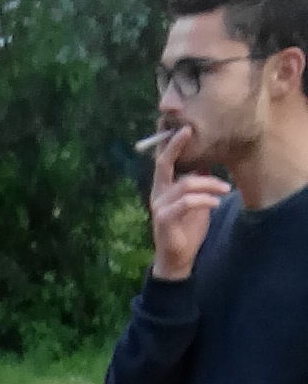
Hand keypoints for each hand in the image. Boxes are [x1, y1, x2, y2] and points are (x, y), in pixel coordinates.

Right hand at [149, 124, 230, 280]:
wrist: (177, 258)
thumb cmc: (186, 228)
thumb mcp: (195, 200)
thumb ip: (197, 182)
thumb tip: (208, 160)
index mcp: (163, 187)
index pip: (163, 161)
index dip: (169, 143)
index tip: (181, 125)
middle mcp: (157, 193)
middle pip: (163, 164)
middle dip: (175, 146)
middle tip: (189, 130)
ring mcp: (159, 206)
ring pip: (185, 184)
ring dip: (210, 183)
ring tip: (226, 188)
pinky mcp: (164, 219)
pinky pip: (187, 202)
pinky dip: (205, 200)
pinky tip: (216, 203)